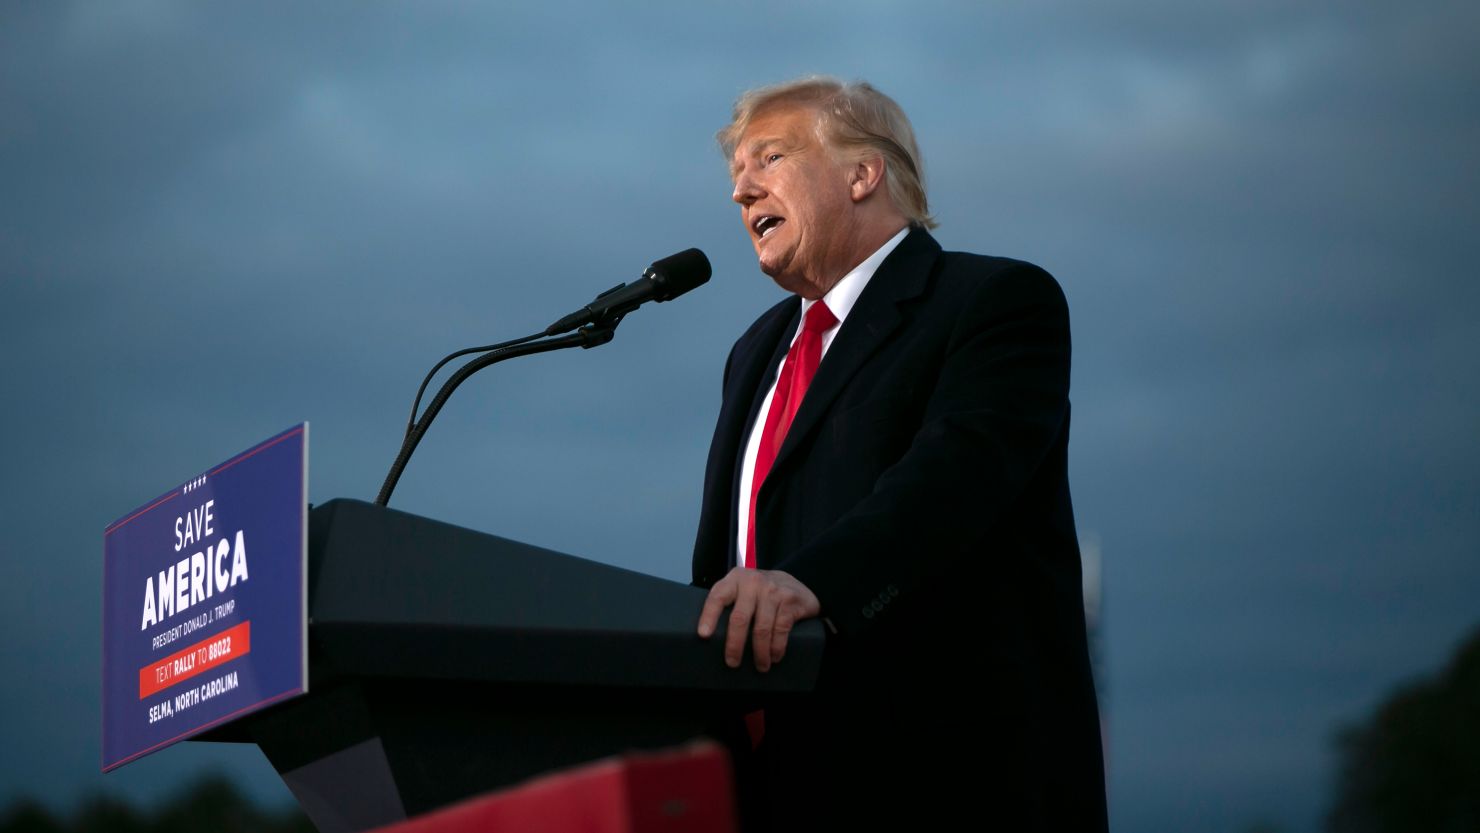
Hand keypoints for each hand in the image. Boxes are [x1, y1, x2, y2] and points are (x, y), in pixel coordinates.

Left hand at [696, 567, 819, 671]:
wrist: (794, 583)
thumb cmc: (760, 593)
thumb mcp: (742, 590)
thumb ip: (728, 603)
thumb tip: (710, 635)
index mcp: (735, 580)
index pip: (718, 597)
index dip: (709, 616)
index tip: (703, 635)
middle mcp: (753, 582)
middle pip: (739, 618)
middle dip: (734, 645)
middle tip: (732, 663)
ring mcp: (773, 590)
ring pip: (761, 628)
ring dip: (760, 652)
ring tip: (760, 666)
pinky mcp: (790, 600)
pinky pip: (780, 629)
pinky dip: (777, 647)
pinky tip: (774, 656)